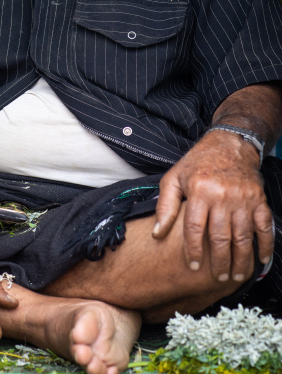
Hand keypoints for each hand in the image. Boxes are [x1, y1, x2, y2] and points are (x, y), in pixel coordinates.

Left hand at [152, 129, 273, 281]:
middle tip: (217, 277)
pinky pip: (264, 227)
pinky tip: (261, 260)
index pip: (195, 228)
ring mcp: (243, 199)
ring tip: (235, 276)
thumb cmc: (198, 162)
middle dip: (218, 262)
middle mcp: (222, 196)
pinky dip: (264, 246)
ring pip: (242, 237)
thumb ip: (165, 206)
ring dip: (240, 260)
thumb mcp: (174, 177)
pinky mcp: (259, 200)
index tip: (193, 266)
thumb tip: (157, 233)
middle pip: (220, 237)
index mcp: (200, 190)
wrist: (230, 144)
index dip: (193, 250)